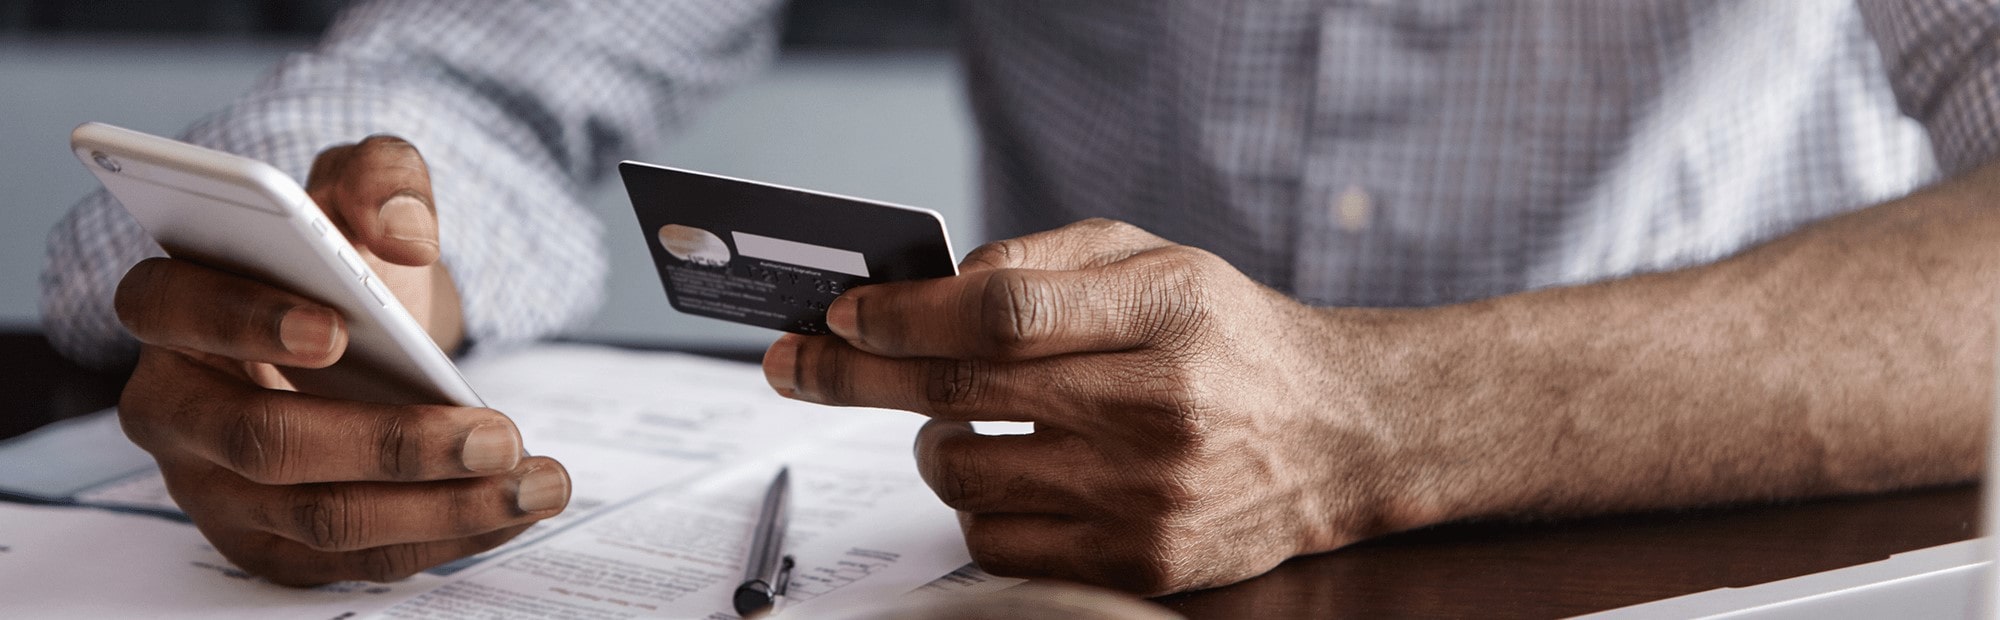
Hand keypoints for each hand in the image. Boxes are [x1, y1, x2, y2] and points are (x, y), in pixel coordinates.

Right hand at [113, 136, 569, 584]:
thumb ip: (381, 178)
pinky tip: (514, 506)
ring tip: (535, 479)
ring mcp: (217, 490)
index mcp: (171, 305)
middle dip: (389, 444)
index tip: (336, 328)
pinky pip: (358, 560)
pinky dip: (447, 537)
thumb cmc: (343, 265)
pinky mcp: (271, 546)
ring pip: (321, 517)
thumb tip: (402, 230)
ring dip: (442, 506)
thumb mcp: (364, 193)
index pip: (171, 309)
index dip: (245, 321)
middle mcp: (175, 409)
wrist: (365, 334)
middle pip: (263, 442)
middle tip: (494, 433)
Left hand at [761, 219, 1404, 594]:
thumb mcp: (1158, 261)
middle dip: (857, 376)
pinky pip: (998, 545)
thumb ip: (1046, 260)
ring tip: (955, 421)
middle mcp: (1157, 408)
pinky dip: (975, 507)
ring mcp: (1147, 497)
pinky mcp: (1140, 564)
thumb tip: (929, 289)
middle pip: (961, 395)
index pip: (1002, 311)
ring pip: (966, 477)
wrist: (1339, 434)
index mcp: (1163, 312)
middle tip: (799, 363)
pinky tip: (1006, 474)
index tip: (844, 315)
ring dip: (930, 444)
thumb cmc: (1231, 338)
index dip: (905, 315)